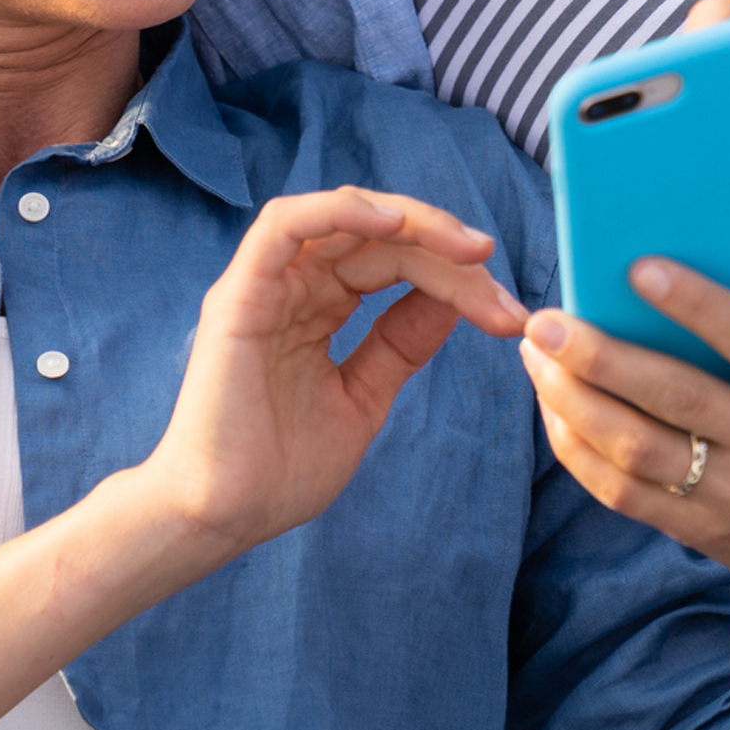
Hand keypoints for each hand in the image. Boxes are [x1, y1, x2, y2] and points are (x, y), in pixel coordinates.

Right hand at [143, 188, 528, 553]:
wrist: (222, 516)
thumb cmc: (279, 470)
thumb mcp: (363, 399)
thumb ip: (400, 345)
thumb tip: (453, 301)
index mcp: (318, 305)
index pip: (395, 263)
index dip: (455, 277)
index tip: (507, 313)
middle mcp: (294, 283)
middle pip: (379, 236)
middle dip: (447, 250)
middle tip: (497, 279)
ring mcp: (266, 283)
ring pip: (342, 217)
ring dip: (410, 221)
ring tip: (464, 247)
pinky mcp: (241, 291)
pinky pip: (286, 225)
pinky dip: (340, 213)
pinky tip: (392, 224)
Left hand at [519, 220, 729, 591]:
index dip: (699, 305)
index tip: (635, 268)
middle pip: (680, 397)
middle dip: (602, 356)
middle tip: (546, 319)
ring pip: (638, 450)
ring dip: (573, 399)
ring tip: (537, 352)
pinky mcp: (698, 530)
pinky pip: (622, 491)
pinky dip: (575, 446)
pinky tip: (551, 402)